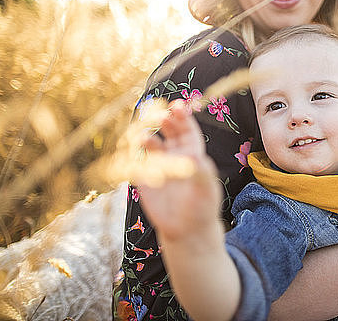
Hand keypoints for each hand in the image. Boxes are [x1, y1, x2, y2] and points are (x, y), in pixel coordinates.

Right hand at [134, 100, 221, 241]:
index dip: (182, 117)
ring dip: (146, 137)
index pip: (187, 130)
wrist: (186, 230)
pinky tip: (131, 153)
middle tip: (158, 115)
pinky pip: (135, 161)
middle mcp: (175, 155)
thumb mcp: (206, 189)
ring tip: (143, 138)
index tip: (177, 106)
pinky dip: (132, 154)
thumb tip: (194, 156)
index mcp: (193, 153)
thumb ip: (201, 172)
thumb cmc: (202, 207)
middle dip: (163, 120)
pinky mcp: (143, 178)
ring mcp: (158, 165)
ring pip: (150, 143)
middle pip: (168, 131)